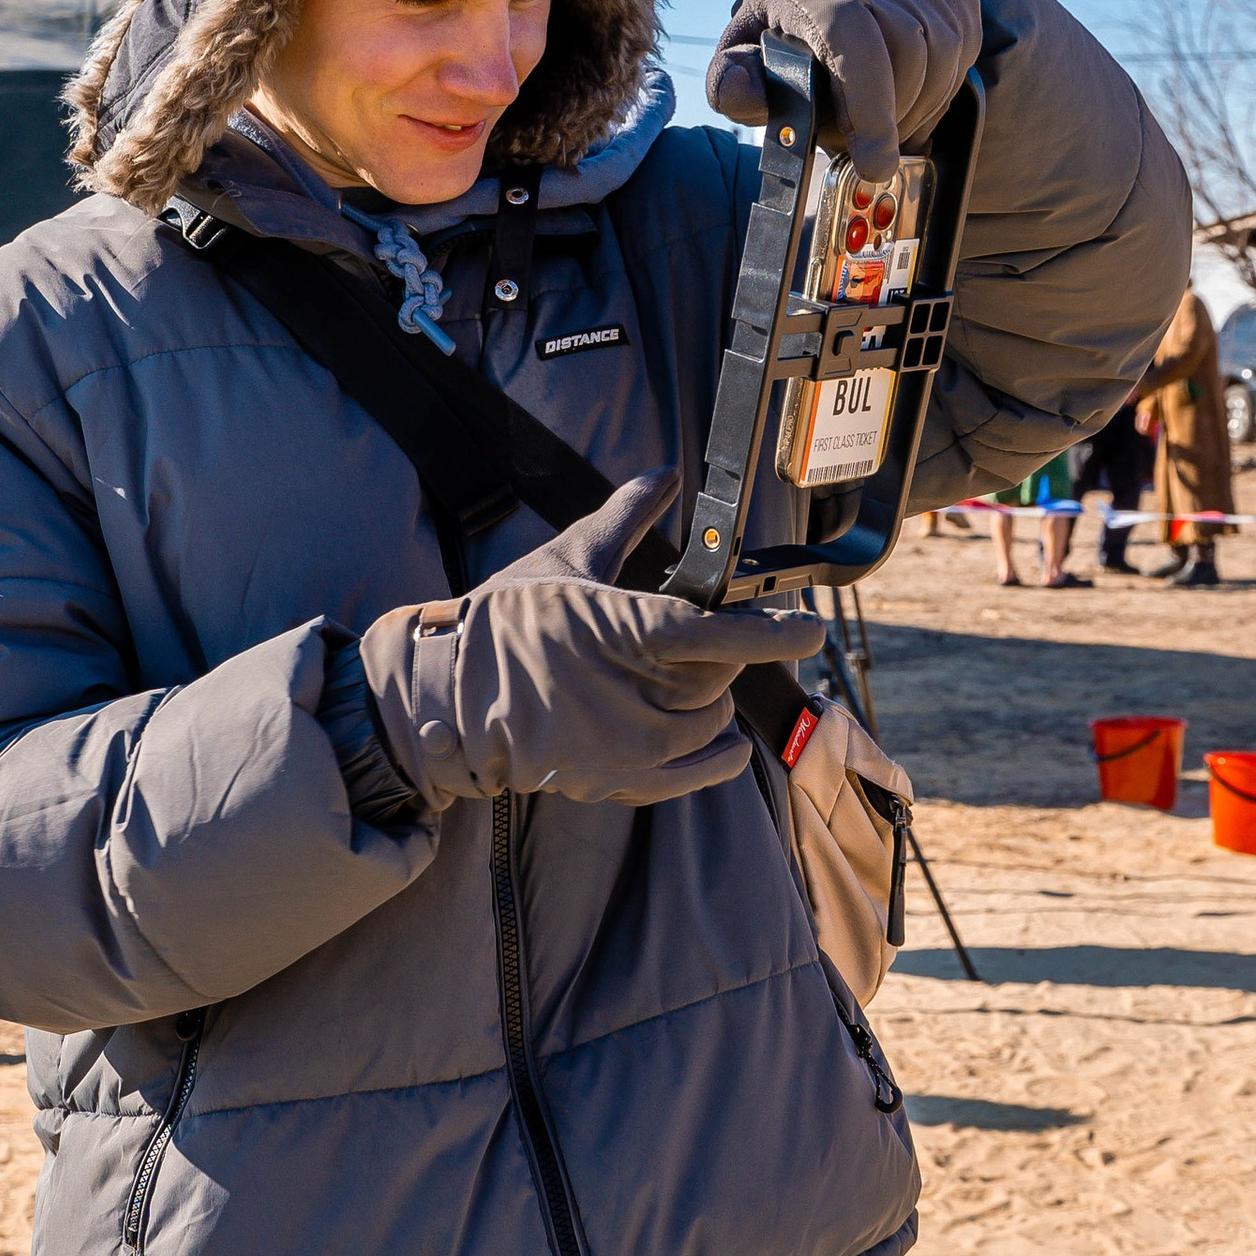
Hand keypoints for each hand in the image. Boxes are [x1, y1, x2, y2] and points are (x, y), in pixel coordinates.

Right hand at [359, 476, 830, 808]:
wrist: (446, 698)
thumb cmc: (501, 624)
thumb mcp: (566, 559)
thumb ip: (625, 516)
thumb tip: (664, 475)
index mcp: (626, 631)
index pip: (721, 635)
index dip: (774, 633)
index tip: (809, 628)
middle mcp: (635, 695)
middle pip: (719, 675)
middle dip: (718, 655)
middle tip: (694, 640)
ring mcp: (629, 745)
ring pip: (711, 720)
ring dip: (708, 698)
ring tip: (677, 679)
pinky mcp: (620, 781)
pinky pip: (698, 772)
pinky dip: (716, 753)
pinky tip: (719, 737)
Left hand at [705, 0, 982, 181]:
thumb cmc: (786, 20)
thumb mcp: (746, 50)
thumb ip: (733, 82)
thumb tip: (738, 93)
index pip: (851, 36)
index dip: (867, 104)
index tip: (875, 163)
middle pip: (907, 56)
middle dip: (890, 117)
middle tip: (863, 141)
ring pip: (943, 60)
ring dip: (915, 108)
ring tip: (879, 116)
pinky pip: (964, 49)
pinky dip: (937, 88)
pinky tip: (906, 89)